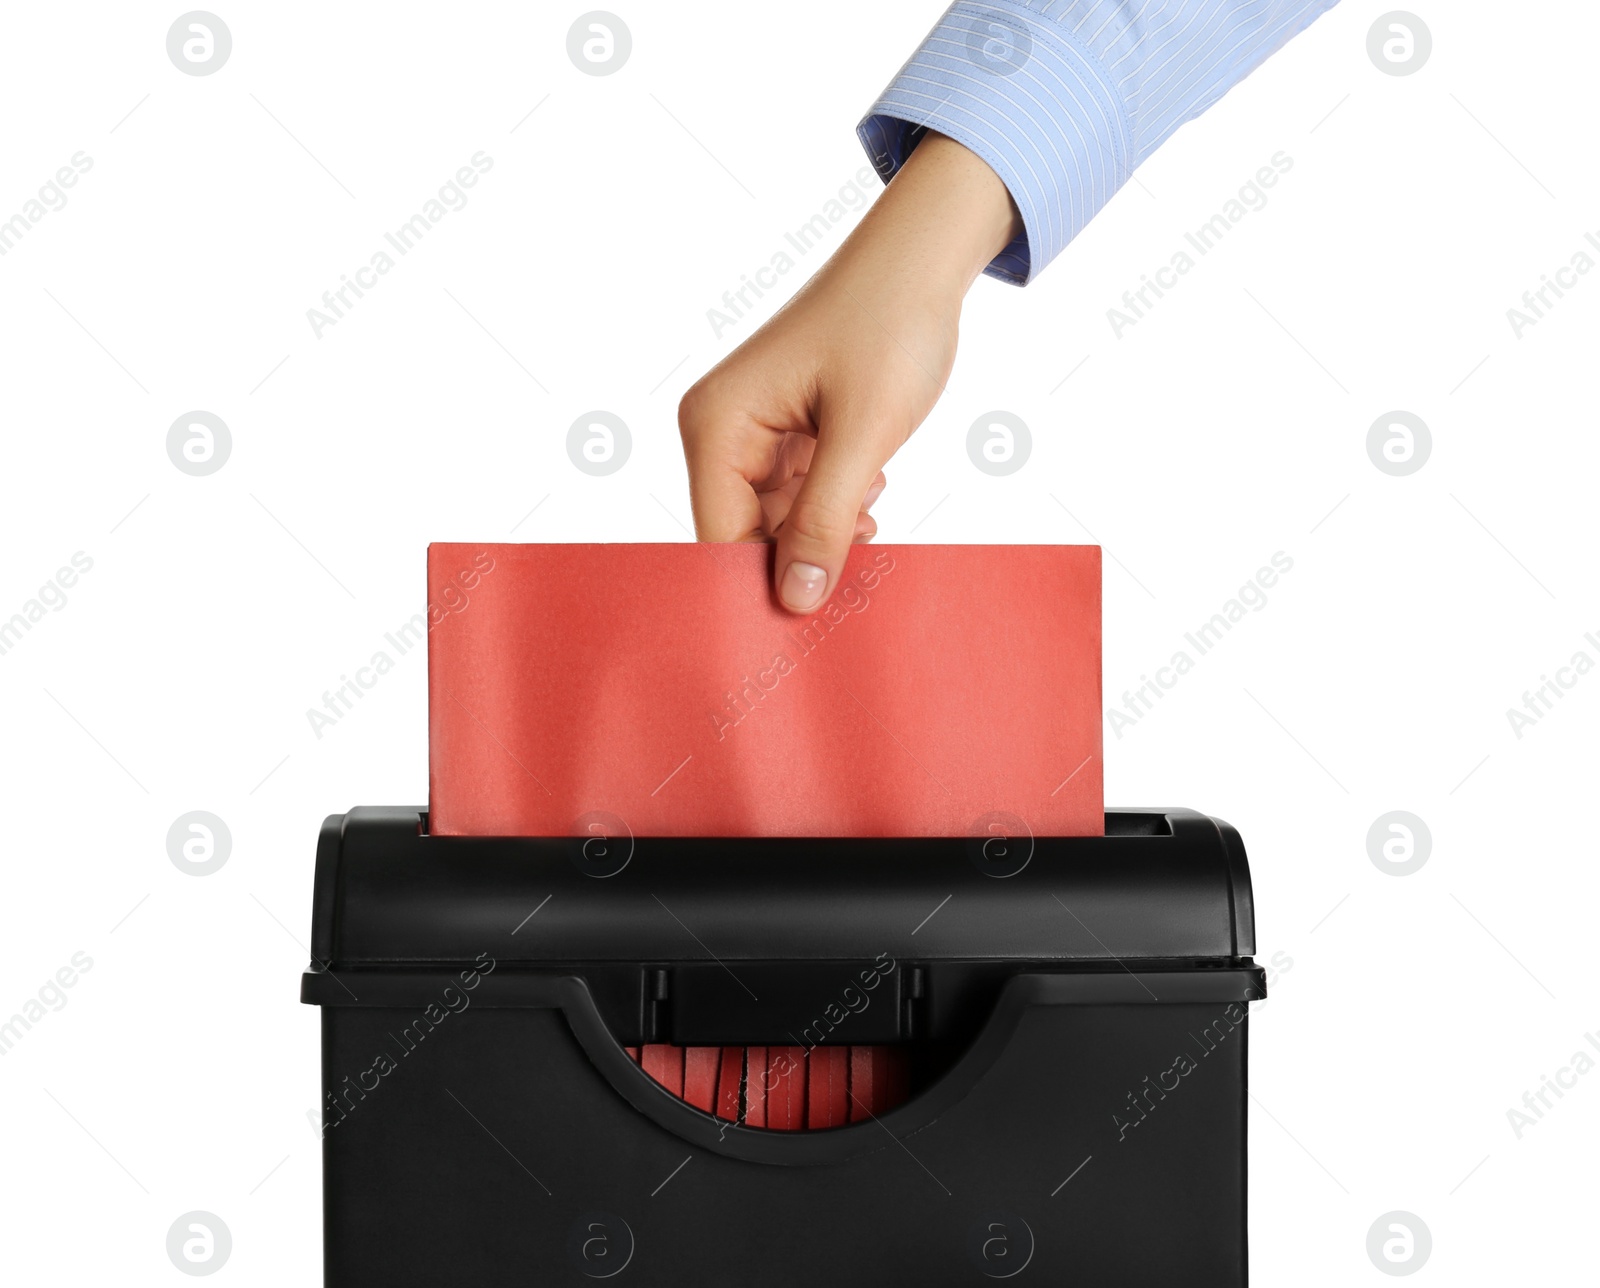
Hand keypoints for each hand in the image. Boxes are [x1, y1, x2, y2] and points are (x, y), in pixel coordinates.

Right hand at [678, 133, 1019, 611]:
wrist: (922, 262)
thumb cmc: (890, 326)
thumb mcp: (863, 435)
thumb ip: (825, 521)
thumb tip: (795, 602)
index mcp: (715, 425)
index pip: (719, 538)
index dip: (759, 585)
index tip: (811, 622)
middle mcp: (719, 430)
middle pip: (743, 535)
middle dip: (798, 560)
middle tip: (858, 574)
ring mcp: (751, 433)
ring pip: (774, 523)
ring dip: (824, 533)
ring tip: (871, 508)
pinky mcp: (784, 435)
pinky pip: (796, 499)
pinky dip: (834, 508)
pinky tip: (870, 487)